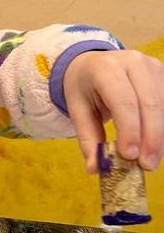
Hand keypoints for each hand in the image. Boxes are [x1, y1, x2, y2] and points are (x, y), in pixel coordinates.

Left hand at [63, 50, 163, 172]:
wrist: (93, 64)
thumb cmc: (85, 89)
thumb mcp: (78, 110)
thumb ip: (88, 139)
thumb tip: (95, 169)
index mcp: (106, 68)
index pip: (123, 101)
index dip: (130, 129)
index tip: (130, 155)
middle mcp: (132, 62)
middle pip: (150, 103)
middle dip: (151, 138)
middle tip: (147, 165)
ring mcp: (152, 66)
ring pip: (163, 104)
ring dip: (160, 136)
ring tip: (151, 159)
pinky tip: (158, 145)